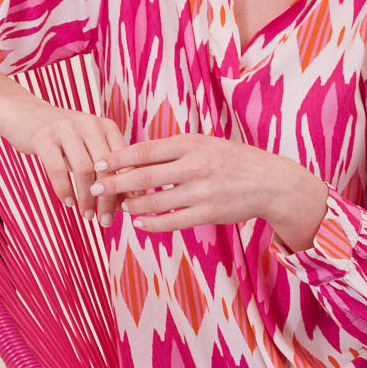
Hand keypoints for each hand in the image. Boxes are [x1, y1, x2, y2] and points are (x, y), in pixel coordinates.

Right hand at [7, 104, 128, 224]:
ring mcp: (66, 128)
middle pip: (106, 168)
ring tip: (87, 215)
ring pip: (84, 169)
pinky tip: (68, 203)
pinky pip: (57, 169)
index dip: (129, 187)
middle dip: (107, 199)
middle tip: (105, 220)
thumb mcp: (89, 150)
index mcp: (106, 127)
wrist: (24, 115)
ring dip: (87, 198)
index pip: (125, 161)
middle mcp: (90, 124)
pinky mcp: (43, 136)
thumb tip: (126, 202)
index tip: (129, 209)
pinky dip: (64, 189)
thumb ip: (107, 170)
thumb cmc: (64, 141)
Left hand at [90, 133, 328, 249]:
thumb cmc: (234, 162)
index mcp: (192, 143)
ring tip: (122, 207)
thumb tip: (137, 156)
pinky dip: (152, 224)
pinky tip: (140, 223)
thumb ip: (175, 149)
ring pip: (154, 202)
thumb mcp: (207, 144)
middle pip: (143, 176)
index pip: (144, 150)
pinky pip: (171, 221)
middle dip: (115, 183)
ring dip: (133, 206)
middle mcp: (194, 165)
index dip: (118, 158)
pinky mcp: (208, 213)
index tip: (100, 163)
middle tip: (94, 188)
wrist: (271, 183)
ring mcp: (201, 191)